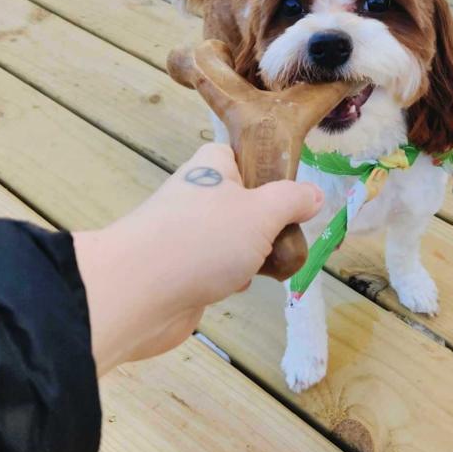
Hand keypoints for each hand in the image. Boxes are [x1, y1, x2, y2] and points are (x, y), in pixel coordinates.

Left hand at [73, 144, 323, 375]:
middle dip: (268, 222)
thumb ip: (292, 201)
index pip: (244, 157)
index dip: (270, 174)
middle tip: (288, 236)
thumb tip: (314, 194)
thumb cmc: (203, 240)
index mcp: (211, 167)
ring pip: (232, 238)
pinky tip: (242, 286)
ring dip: (253, 253)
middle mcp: (196, 194)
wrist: (138, 294)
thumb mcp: (261, 211)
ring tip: (273, 265)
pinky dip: (231, 277)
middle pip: (243, 201)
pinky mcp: (179, 270)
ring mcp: (185, 234)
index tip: (294, 197)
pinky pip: (216, 267)